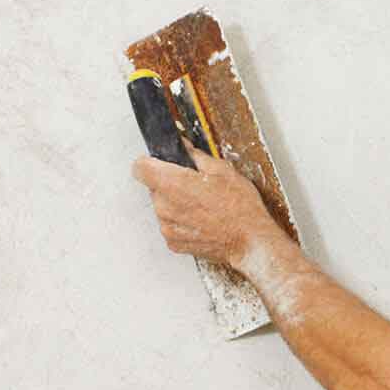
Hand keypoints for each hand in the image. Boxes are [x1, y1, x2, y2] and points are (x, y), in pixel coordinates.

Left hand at [130, 144, 279, 268]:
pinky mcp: (173, 242)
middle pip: (154, 187)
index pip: (140, 167)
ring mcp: (167, 226)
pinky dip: (182, 221)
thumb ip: (195, 155)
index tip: (160, 163)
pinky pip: (170, 224)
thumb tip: (183, 147)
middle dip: (170, 183)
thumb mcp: (222, 170)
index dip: (150, 162)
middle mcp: (164, 207)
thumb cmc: (240, 207)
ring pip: (163, 206)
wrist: (249, 240)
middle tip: (195, 186)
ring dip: (176, 203)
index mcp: (173, 184)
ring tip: (203, 205)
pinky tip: (202, 220)